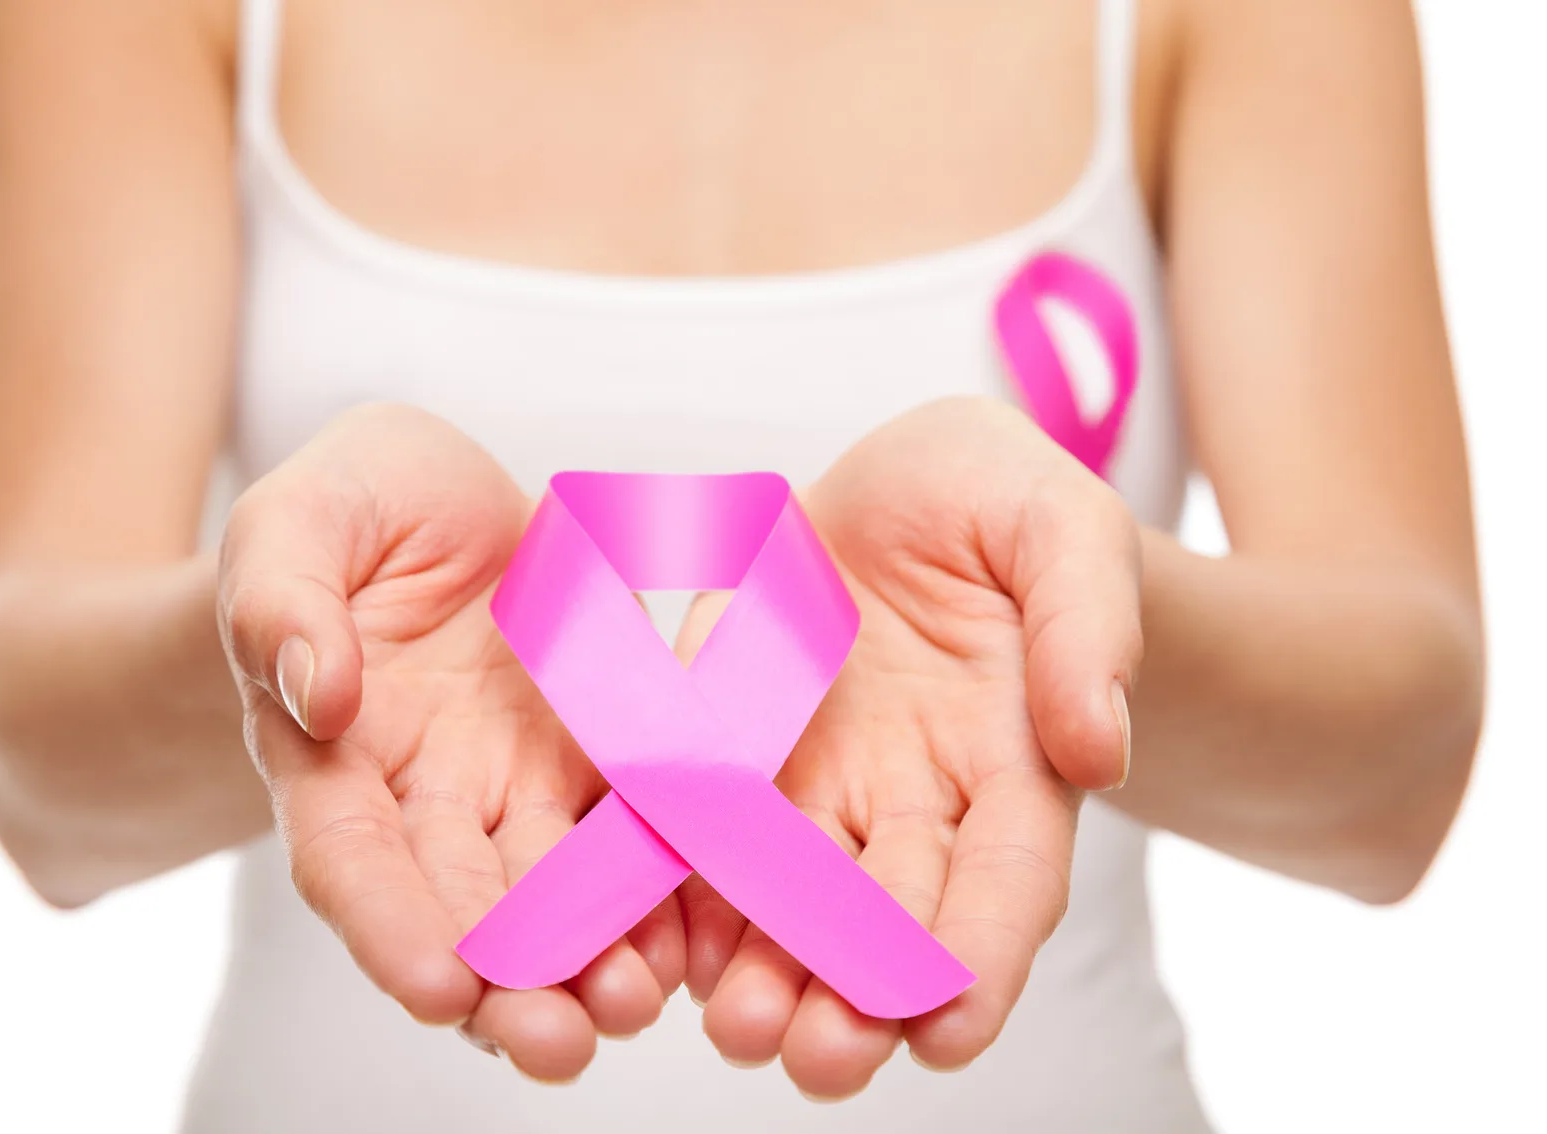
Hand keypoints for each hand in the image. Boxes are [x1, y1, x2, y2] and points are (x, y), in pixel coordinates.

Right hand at [216, 405, 684, 1080]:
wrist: (434, 502)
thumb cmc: (346, 512)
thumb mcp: (297, 523)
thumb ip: (285, 601)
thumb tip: (319, 695)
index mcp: (334, 754)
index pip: (351, 855)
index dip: (387, 924)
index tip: (434, 987)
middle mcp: (429, 795)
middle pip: (462, 907)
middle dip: (506, 983)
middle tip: (559, 1046)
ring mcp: (519, 783)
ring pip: (554, 891)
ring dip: (591, 959)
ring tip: (634, 1008)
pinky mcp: (598, 756)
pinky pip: (633, 827)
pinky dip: (658, 888)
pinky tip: (692, 936)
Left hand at [678, 397, 1142, 1097]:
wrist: (903, 487)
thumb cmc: (1002, 504)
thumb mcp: (1064, 530)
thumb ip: (1086, 630)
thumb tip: (1099, 750)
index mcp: (1010, 759)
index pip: (1005, 877)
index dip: (982, 956)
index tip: (949, 1031)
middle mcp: (912, 798)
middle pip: (891, 915)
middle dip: (858, 994)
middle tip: (820, 1059)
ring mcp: (818, 784)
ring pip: (792, 899)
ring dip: (768, 971)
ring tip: (738, 1027)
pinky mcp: (733, 751)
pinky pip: (703, 829)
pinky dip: (684, 891)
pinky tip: (658, 941)